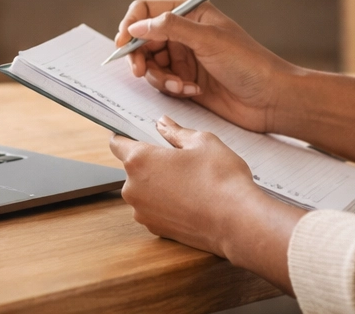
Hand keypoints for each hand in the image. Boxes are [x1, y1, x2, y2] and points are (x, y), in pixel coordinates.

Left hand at [109, 118, 274, 257]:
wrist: (238, 222)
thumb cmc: (221, 179)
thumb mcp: (202, 142)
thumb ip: (176, 132)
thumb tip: (163, 124)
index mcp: (139, 160)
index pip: (117, 143)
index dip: (125, 136)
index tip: (135, 134)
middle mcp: (133, 188)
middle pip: (132, 168)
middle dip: (150, 162)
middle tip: (177, 159)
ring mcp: (143, 212)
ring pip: (144, 190)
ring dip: (158, 184)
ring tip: (188, 182)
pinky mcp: (156, 230)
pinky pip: (154, 209)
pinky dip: (166, 204)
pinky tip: (190, 200)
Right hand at [115, 0, 294, 133]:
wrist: (271, 99)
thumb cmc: (249, 63)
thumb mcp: (208, 39)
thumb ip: (170, 28)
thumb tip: (136, 25)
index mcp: (190, 13)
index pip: (146, 10)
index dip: (130, 24)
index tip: (123, 43)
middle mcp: (183, 33)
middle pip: (143, 39)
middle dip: (140, 56)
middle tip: (140, 71)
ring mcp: (184, 58)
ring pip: (150, 64)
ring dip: (160, 77)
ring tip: (181, 85)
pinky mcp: (186, 81)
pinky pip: (162, 82)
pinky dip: (172, 88)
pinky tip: (192, 90)